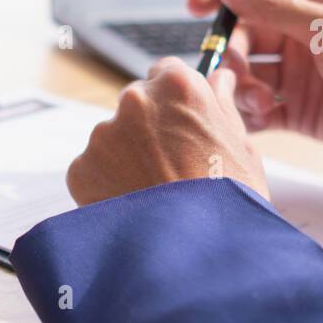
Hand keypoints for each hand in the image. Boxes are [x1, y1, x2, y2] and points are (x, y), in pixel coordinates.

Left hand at [66, 57, 268, 204]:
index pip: (166, 72)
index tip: (179, 119)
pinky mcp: (81, 168)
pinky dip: (106, 185)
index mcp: (177, 87)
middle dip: (149, 128)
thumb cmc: (226, 199)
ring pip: (113, 138)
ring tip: (152, 192)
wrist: (193, 250)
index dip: (175, 99)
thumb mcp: (241, 144)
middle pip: (137, 104)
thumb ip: (222, 103)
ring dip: (126, 157)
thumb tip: (219, 79)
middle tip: (169, 165)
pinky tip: (133, 206)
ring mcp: (103, 135)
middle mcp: (135, 101)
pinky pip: (93, 170)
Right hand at [186, 0, 322, 163]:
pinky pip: (258, 113)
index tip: (194, 9)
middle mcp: (300, 39)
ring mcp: (298, 77)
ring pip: (246, 77)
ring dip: (241, 91)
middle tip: (234, 77)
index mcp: (309, 6)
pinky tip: (253, 123)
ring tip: (260, 106)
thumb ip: (275, 8)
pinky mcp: (299, 112)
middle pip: (242, 40)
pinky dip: (248, 118)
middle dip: (230, 58)